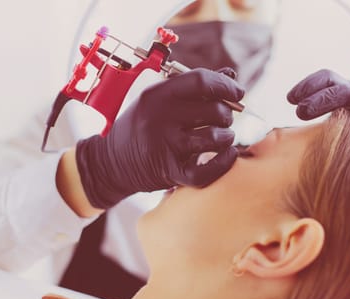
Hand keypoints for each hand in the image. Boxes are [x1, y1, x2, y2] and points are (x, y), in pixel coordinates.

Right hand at [75, 68, 244, 208]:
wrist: (111, 163)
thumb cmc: (141, 126)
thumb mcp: (159, 100)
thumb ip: (194, 86)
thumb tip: (231, 75)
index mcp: (157, 94)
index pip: (201, 81)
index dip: (226, 86)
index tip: (237, 93)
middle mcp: (159, 118)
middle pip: (213, 109)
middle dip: (227, 114)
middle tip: (223, 119)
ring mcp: (164, 146)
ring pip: (215, 138)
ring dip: (227, 137)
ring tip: (223, 137)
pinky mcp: (169, 172)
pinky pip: (207, 170)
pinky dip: (224, 162)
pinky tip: (227, 154)